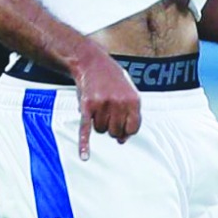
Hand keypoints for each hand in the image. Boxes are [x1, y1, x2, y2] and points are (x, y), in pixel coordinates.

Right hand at [73, 44, 140, 160]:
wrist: (91, 61)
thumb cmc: (111, 78)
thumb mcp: (127, 91)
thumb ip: (129, 115)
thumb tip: (122, 140)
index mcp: (133, 99)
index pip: (133, 129)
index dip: (126, 129)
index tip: (121, 124)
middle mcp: (119, 102)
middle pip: (115, 132)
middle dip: (111, 126)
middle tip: (107, 110)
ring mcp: (102, 104)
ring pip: (101, 130)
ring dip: (98, 123)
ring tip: (98, 106)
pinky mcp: (87, 106)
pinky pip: (86, 129)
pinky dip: (84, 143)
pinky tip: (84, 156)